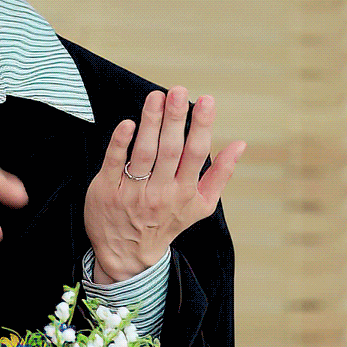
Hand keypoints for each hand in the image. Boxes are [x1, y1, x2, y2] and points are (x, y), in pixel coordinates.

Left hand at [85, 87, 244, 283]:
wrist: (127, 255)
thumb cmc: (166, 223)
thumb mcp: (200, 206)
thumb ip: (221, 175)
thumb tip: (240, 144)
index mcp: (185, 192)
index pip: (196, 154)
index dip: (201, 126)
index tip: (207, 100)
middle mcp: (161, 192)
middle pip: (169, 149)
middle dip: (175, 119)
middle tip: (177, 91)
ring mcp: (133, 191)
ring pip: (143, 152)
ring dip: (150, 122)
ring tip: (155, 96)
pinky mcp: (107, 190)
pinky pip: (114, 162)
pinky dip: (121, 142)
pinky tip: (128, 123)